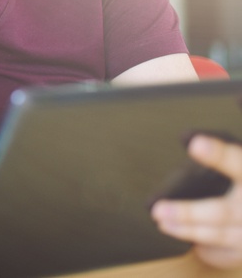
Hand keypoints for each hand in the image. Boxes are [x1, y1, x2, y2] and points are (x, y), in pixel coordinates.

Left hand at [152, 134, 241, 267]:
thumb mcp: (241, 165)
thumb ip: (223, 154)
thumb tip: (187, 137)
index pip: (239, 162)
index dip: (219, 154)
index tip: (194, 144)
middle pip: (223, 213)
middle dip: (189, 213)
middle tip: (157, 209)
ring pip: (220, 235)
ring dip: (187, 230)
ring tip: (161, 221)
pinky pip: (225, 252)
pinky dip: (204, 246)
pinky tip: (183, 236)